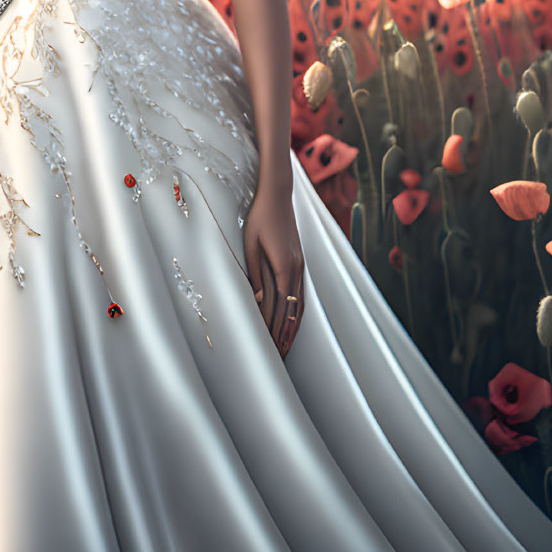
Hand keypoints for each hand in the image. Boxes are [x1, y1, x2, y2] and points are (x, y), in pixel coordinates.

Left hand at [243, 179, 303, 356]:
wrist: (278, 195)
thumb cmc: (259, 217)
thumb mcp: (250, 243)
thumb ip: (254, 272)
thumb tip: (257, 299)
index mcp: (282, 265)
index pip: (279, 305)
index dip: (274, 327)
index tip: (271, 346)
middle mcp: (295, 268)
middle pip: (292, 309)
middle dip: (284, 334)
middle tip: (279, 356)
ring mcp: (300, 265)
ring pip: (299, 303)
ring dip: (293, 326)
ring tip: (288, 345)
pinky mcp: (299, 261)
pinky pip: (301, 292)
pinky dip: (298, 310)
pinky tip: (295, 319)